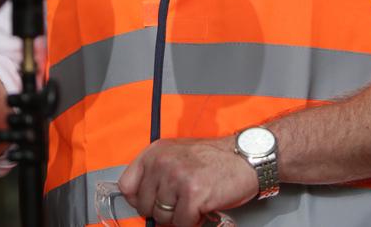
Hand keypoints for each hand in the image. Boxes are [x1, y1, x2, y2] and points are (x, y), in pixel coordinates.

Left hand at [118, 136, 258, 226]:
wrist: (244, 157)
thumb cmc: (212, 159)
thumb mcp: (176, 156)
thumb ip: (155, 173)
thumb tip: (138, 201)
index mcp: (155, 151)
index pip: (126, 185)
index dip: (138, 200)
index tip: (152, 203)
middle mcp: (162, 162)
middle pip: (145, 207)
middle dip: (163, 211)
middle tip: (181, 202)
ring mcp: (176, 177)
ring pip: (163, 218)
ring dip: (180, 217)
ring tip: (194, 202)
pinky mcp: (192, 194)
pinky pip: (182, 224)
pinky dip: (193, 222)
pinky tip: (203, 207)